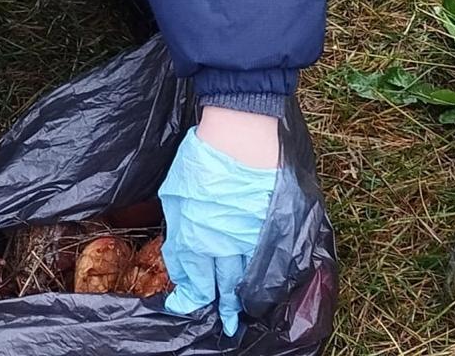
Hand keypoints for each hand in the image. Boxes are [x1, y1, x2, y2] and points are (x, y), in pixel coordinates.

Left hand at [158, 126, 277, 335]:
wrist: (241, 131)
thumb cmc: (203, 154)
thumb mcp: (176, 192)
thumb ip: (179, 228)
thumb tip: (181, 255)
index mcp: (198, 236)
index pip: (196, 280)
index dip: (191, 297)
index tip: (185, 304)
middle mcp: (228, 245)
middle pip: (225, 286)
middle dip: (223, 307)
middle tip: (226, 323)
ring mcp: (256, 237)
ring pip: (251, 278)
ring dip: (247, 297)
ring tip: (245, 310)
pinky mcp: (278, 225)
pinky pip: (275, 260)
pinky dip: (271, 275)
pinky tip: (269, 281)